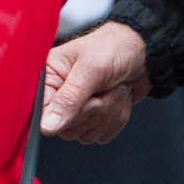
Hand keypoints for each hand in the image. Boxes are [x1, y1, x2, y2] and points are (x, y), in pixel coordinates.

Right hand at [40, 20, 151, 142]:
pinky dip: (116, 119)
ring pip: (85, 134)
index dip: (62, 113)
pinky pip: (101, 135)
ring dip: (108, 113)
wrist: (143, 54)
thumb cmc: (113, 49)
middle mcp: (57, 96)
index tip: (83, 100)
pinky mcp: (92, 120)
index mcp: (47, 77)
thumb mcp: (91, 70)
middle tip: (102, 88)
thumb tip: (47, 126)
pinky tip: (116, 99)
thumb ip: (68, 99)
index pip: (41, 112)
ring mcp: (75, 111)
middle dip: (93, 110)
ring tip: (111, 89)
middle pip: (65, 128)